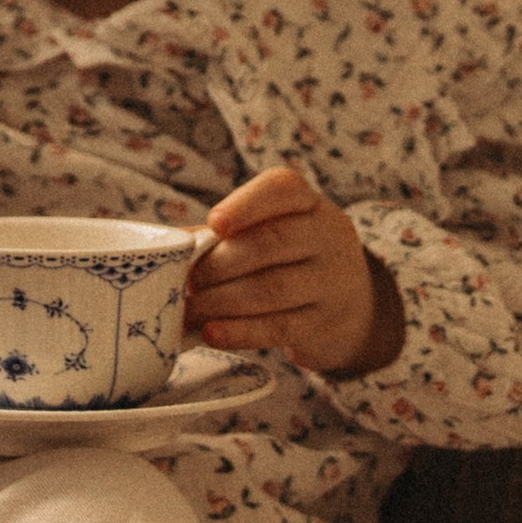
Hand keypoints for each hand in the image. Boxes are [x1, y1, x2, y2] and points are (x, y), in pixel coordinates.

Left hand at [186, 166, 404, 379]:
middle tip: (187, 281)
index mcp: (309, 204)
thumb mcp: (271, 233)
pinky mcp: (326, 324)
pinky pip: (279, 327)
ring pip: (271, 288)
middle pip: (271, 242)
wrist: (355, 308)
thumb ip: (223, 234)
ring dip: (221, 301)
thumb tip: (166, 243)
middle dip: (219, 263)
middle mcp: (328, 236)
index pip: (283, 189)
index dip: (246, 204)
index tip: (214, 224)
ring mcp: (332, 282)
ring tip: (189, 310)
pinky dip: (240, 331)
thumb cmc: (293, 260)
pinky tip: (211, 333)